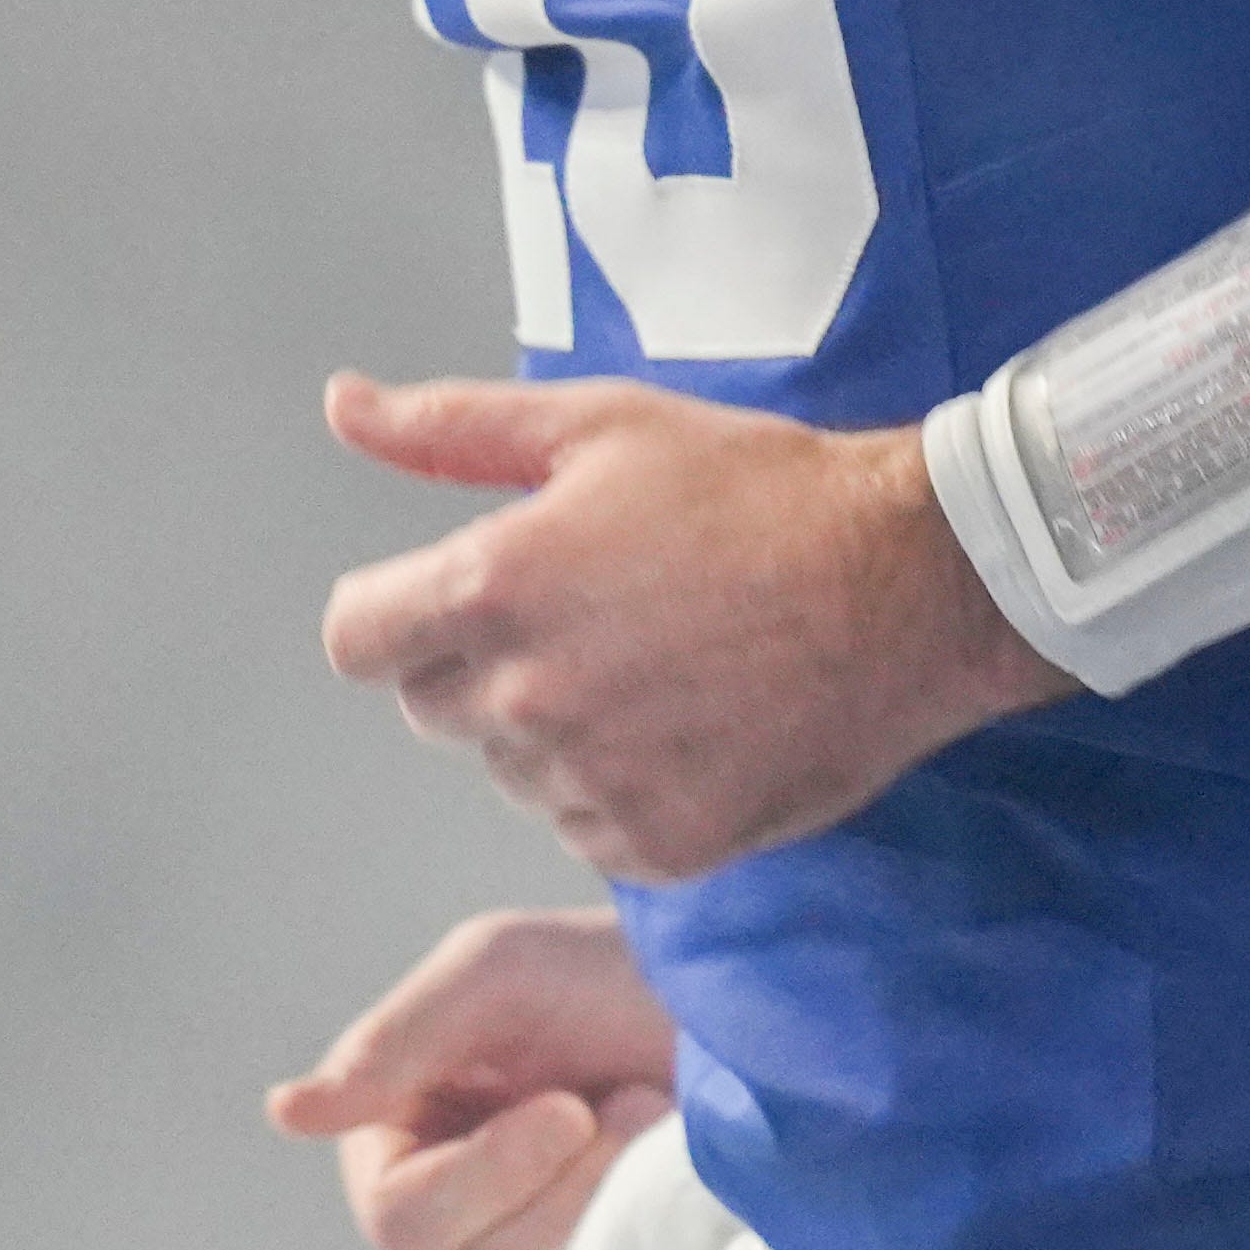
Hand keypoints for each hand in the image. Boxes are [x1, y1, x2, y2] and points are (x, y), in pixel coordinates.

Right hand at [264, 906, 680, 1249]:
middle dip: (550, 1186)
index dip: (481, 1175)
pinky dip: (624, 1231)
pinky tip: (654, 1165)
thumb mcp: (495, 973)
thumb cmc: (601, 973)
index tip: (564, 1107)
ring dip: (597, 1197)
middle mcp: (446, 1206)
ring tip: (645, 1112)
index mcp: (399, 1134)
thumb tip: (286, 1113)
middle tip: (606, 1106)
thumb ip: (395, 1042)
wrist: (729, 1006)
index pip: (396, 1212)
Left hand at [318, 372, 1070, 881]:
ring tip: (659, 661)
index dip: (398, 612)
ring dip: (554, 728)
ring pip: (511, 771)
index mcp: (492, 589)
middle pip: (431, 706)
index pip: (356, 641)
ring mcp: (591, 782)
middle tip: (592, 612)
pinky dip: (620, 785)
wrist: (907, 582)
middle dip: (482, 662)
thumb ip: (450, 429)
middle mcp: (525, 699)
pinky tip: (692, 721)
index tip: (459, 595)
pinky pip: (586, 827)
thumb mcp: (598, 425)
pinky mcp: (656, 844)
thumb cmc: (756, 488)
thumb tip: (342, 404)